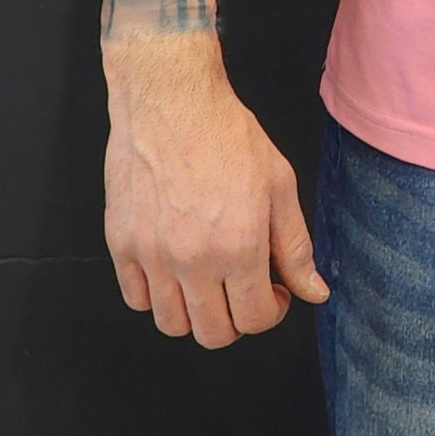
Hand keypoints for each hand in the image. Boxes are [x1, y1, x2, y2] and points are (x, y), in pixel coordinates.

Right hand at [102, 40, 330, 346]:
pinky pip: (136, 299)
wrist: (171, 100)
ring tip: (208, 278)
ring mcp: (152, 255)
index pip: (254, 320)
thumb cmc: (228, 135)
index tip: (272, 291)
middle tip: (242, 288)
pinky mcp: (120, 244)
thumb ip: (295, 247)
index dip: (271, 312)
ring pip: (172, 324)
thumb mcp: (279, 184)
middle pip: (213, 335)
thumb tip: (314, 293)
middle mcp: (193, 259)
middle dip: (235, 319)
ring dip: (195, 312)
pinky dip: (156, 294)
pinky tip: (174, 266)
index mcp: (239, 246)